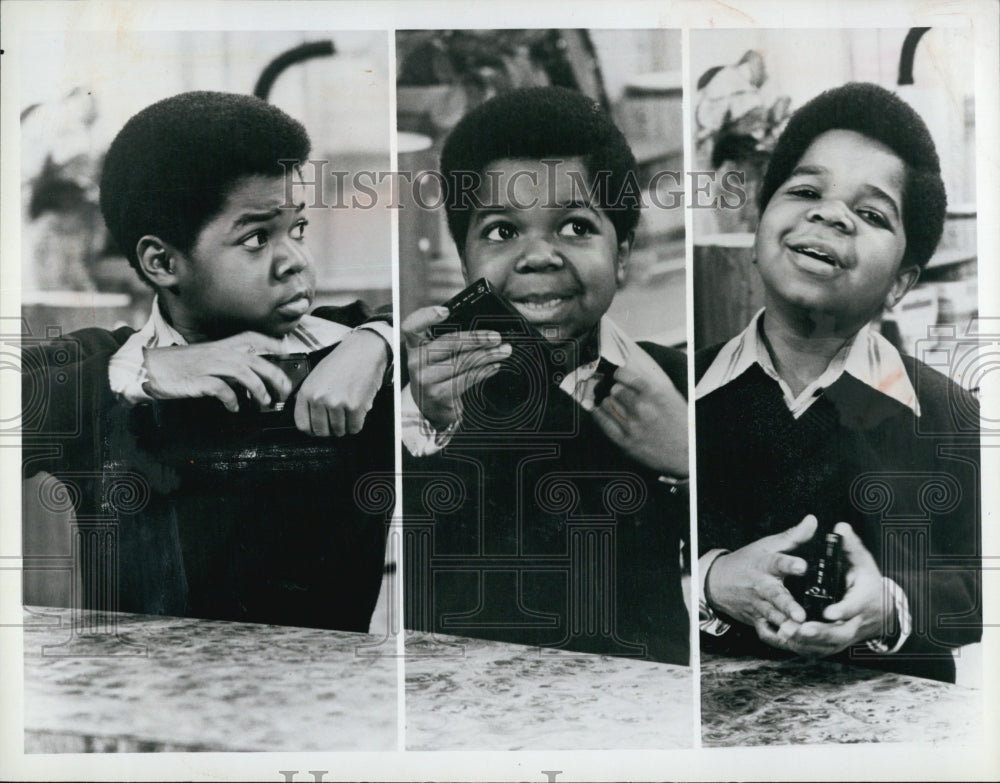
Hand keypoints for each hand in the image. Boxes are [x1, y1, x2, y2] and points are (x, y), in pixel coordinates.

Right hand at [142, 332, 291, 411]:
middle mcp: (219, 352)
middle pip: (256, 360)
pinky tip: (234, 407)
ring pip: (244, 372)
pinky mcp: (198, 380)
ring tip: (264, 402)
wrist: (149, 368)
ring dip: (258, 389)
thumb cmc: (179, 365)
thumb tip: (250, 377)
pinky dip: (232, 399)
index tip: (286, 353)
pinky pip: (221, 388)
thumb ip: (228, 364)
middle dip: (275, 376)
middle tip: (284, 391)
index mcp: (222, 345)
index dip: (272, 344)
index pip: (253, 338)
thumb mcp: (208, 358)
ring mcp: (209, 365)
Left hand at [294, 328, 388, 436]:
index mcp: (307, 392)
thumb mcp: (316, 377)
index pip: (303, 425)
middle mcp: (320, 399)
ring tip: (348, 411)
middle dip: (330, 429)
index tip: (318, 427)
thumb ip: (309, 398)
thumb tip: (308, 419)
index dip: (312, 429)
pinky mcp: (355, 407)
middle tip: (336, 419)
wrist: (364, 351)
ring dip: (345, 426)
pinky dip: (356, 423)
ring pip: (339, 432)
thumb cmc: (342, 362)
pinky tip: (356, 411)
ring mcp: (337, 404)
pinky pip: (354, 428)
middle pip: (321, 432)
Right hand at [402, 305, 510, 430]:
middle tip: (496, 337)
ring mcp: (425, 379)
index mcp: (414, 346)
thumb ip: (449, 340)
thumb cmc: (438, 376)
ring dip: (487, 355)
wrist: (432, 410)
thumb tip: (480, 327)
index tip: (445, 311)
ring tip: (503, 351)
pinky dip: (484, 371)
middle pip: (448, 342)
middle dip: (477, 338)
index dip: (425, 316)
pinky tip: (495, 366)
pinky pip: (467, 378)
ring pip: (462, 361)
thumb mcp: (435, 357)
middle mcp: (415, 361)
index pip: (410, 326)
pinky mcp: (438, 394)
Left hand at [591, 354, 687, 475]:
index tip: (617, 376)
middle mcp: (642, 407)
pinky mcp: (625, 441)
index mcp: (655, 394)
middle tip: (618, 395)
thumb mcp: (672, 399)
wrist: (687, 454)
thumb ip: (652, 387)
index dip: (619, 375)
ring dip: (609, 403)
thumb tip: (632, 378)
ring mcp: (632, 425)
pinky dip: (599, 415)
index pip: (624, 375)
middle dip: (616, 391)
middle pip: (614, 390)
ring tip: (612, 405)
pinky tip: (599, 412)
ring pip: (607, 404)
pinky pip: (603, 423)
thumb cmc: (682, 427)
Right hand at [705, 515, 815, 631]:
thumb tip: (813, 521)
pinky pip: (767, 632)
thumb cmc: (748, 561)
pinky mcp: (757, 619)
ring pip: (773, 617)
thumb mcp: (767, 545)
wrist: (718, 582)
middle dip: (788, 606)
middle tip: (801, 615)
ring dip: (786, 625)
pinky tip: (792, 644)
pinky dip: (778, 639)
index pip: (778, 562)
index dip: (790, 564)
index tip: (803, 566)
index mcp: (765, 565)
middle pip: (776, 596)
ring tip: (800, 631)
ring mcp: (758, 605)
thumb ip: (793, 536)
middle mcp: (761, 586)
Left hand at [764, 522, 890, 655]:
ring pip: (827, 644)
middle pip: (839, 632)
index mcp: (864, 601)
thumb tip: (841, 527)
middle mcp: (855, 623)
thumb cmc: (868, 583)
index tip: (828, 612)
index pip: (853, 607)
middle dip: (819, 632)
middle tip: (800, 629)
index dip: (842, 610)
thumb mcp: (863, 562)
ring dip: (806, 642)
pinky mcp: (835, 644)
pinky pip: (819, 650)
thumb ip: (851, 546)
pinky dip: (803, 648)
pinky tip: (784, 641)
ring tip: (786, 634)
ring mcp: (845, 636)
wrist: (881, 611)